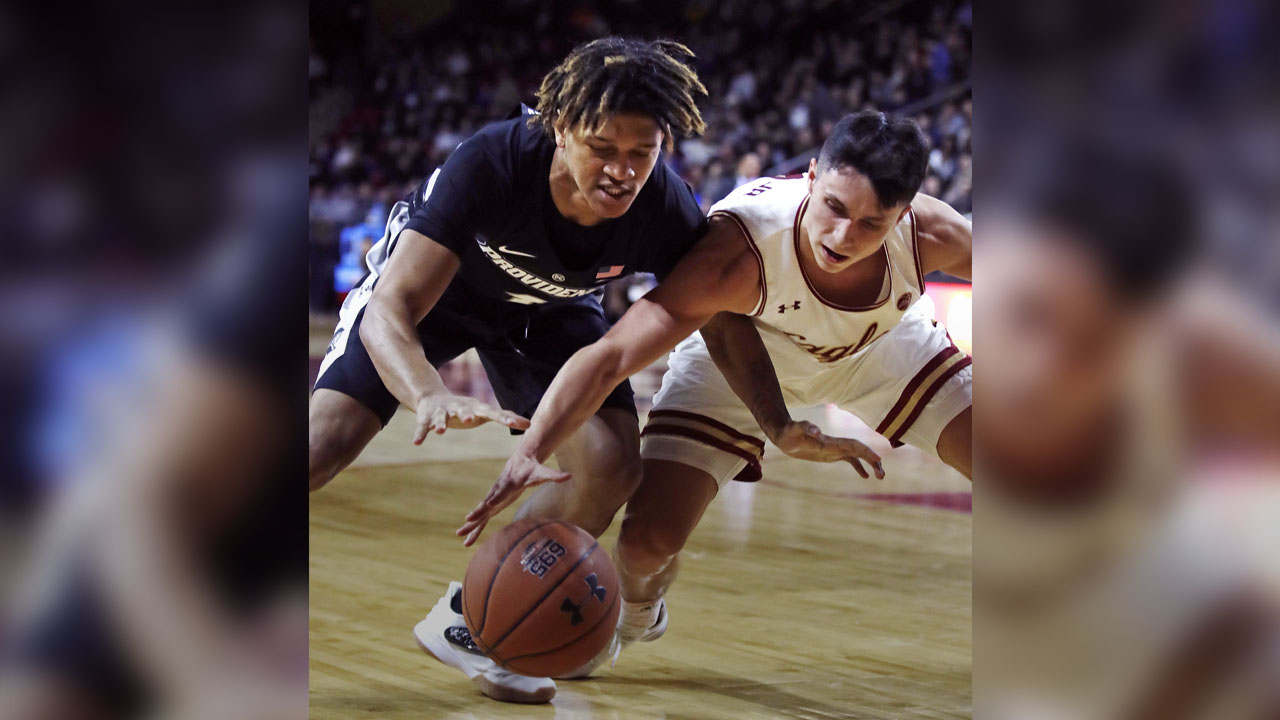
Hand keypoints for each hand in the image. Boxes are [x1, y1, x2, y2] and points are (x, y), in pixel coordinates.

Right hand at [412, 393, 529, 443]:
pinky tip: (417, 443)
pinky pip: (423, 427)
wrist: (432, 397)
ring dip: (440, 424)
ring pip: (441, 418)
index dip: (507, 418)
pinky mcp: (426, 418)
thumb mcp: (483, 412)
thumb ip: (504, 417)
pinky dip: (420, 434)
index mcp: (475, 408)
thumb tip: (530, 424)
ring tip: (440, 431)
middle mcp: (459, 408)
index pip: (493, 413)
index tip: (521, 424)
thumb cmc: (465, 409)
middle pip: (463, 410)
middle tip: (469, 419)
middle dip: (465, 415)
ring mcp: (441, 412)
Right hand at [456, 452, 571, 545]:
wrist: (519, 461)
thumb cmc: (532, 469)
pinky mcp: (492, 504)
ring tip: (460, 535)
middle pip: (485, 504)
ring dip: (470, 525)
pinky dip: (474, 527)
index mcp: (507, 485)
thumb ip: (554, 476)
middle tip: (467, 521)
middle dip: (476, 513)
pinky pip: (482, 518)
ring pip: (480, 513)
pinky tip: (467, 539)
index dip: (494, 499)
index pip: (500, 493)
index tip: (487, 505)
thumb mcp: (543, 473)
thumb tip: (569, 476)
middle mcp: (497, 492)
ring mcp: (493, 498)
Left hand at [767, 420, 885, 478]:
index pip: (854, 445)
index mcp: (831, 441)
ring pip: (858, 456)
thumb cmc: (789, 431)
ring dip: (870, 465)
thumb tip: (817, 431)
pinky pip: (850, 461)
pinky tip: (866, 477)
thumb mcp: (795, 429)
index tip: (878, 459)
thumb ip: (806, 427)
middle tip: (882, 476)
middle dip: (873, 461)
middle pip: (860, 451)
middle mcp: (836, 444)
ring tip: (881, 477)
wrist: (784, 434)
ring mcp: (834, 449)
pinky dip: (859, 467)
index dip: (866, 452)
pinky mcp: (830, 454)